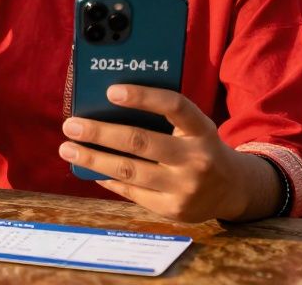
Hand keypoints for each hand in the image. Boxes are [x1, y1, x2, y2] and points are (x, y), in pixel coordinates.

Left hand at [59, 85, 279, 222]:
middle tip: (71, 124)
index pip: (175, 106)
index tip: (111, 90)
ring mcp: (186, 187)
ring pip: (129, 171)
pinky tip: (90, 169)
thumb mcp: (194, 128)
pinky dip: (108, 179)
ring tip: (68, 148)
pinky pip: (132, 192)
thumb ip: (164, 117)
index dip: (143, 97)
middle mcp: (196, 158)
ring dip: (93, 159)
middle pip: (141, 142)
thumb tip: (109, 105)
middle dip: (100, 133)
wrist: (233, 189)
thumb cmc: (200, 147)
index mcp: (202, 129)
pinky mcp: (174, 209)